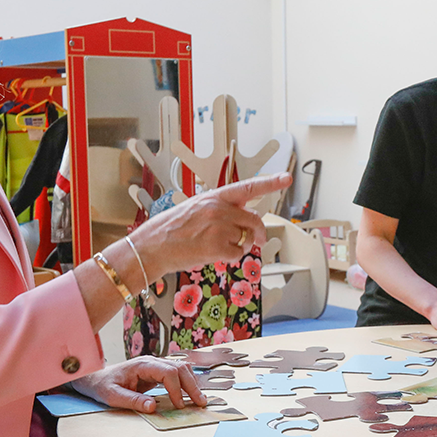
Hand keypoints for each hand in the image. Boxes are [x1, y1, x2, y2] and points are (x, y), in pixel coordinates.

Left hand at [70, 357, 206, 412]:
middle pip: (179, 368)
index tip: (179, 405)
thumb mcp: (113, 396)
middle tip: (200, 403)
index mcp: (142, 365)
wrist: (95, 378)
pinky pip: (177, 374)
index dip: (176, 389)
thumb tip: (152, 407)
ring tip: (200, 400)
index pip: (168, 372)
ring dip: (192, 384)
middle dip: (192, 386)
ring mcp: (155, 365)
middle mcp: (152, 362)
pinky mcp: (157, 372)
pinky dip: (187, 383)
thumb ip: (132, 400)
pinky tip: (191, 394)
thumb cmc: (103, 385)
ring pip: (181, 369)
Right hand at [129, 173, 290, 275]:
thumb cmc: (169, 230)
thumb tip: (245, 218)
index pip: (247, 187)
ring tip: (216, 246)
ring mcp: (219, 228)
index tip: (286, 178)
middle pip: (254, 219)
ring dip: (238, 246)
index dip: (270, 182)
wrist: (150, 248)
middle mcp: (218, 209)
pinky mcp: (218, 247)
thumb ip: (220, 210)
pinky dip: (231, 257)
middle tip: (257, 240)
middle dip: (258, 232)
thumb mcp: (194, 209)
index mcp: (213, 197)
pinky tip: (213, 254)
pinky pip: (238, 254)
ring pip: (246, 238)